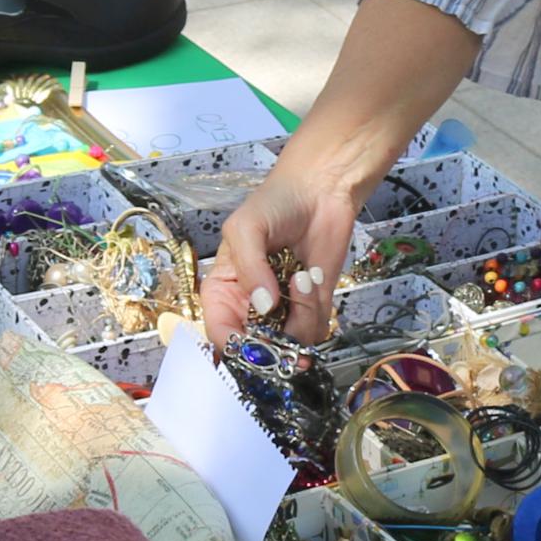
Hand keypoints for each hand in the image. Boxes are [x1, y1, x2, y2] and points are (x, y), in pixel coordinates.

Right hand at [201, 150, 363, 346]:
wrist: (320, 190)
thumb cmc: (274, 204)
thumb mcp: (246, 228)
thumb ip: (249, 268)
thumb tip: (263, 307)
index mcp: (223, 292)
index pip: (220, 334)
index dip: (234, 345)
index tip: (254, 340)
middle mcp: (249, 308)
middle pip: (256, 350)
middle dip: (274, 341)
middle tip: (286, 314)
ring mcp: (282, 311)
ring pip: (289, 344)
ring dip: (301, 316)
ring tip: (302, 276)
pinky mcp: (312, 308)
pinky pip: (314, 330)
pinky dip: (316, 308)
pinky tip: (314, 276)